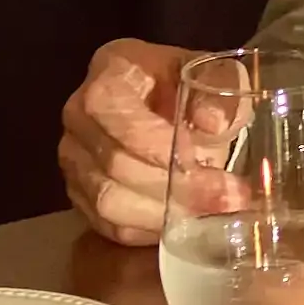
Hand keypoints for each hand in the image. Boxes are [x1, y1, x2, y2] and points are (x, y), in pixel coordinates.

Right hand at [60, 38, 216, 243]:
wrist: (168, 103)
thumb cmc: (190, 86)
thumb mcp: (216, 74)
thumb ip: (220, 89)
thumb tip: (212, 124)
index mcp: (109, 74)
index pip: (117, 115)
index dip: (159, 145)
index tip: (206, 160)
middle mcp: (78, 116)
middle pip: (115, 165)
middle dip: (176, 188)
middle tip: (228, 197)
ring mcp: (74, 158)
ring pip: (108, 202)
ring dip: (164, 215)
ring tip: (209, 214)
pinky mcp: (80, 194)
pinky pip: (108, 225)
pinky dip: (148, 231)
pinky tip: (183, 224)